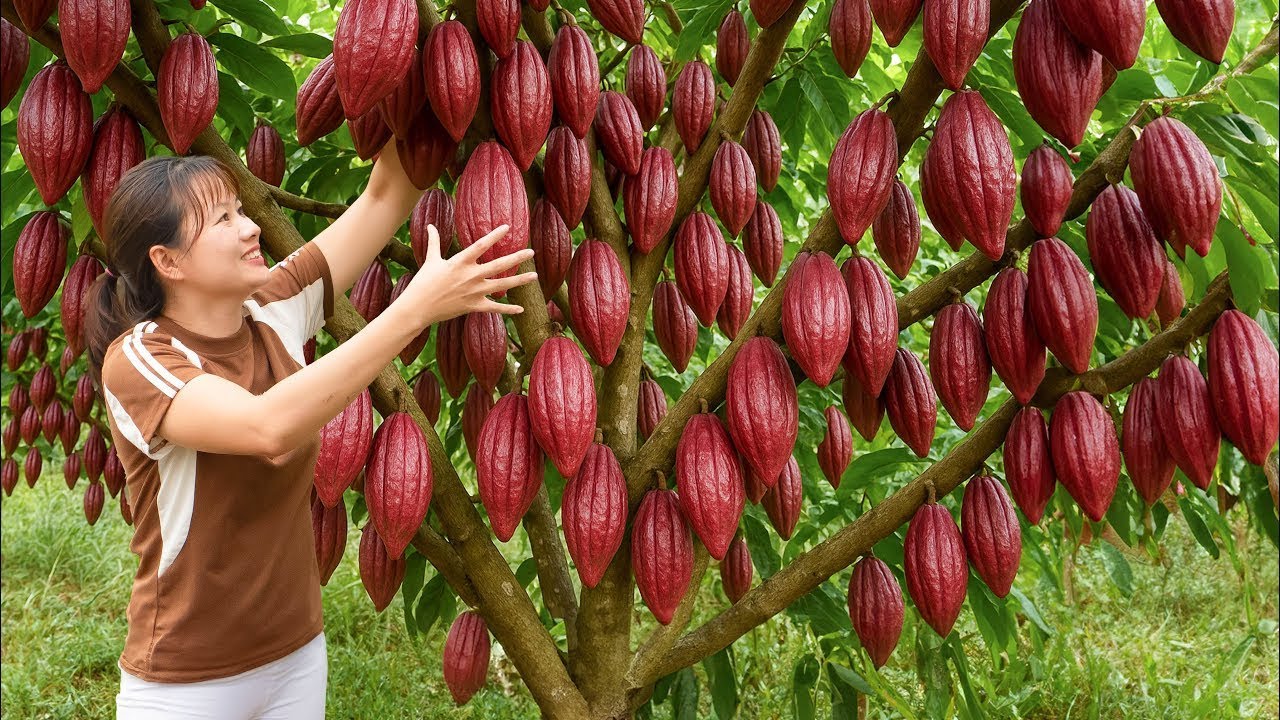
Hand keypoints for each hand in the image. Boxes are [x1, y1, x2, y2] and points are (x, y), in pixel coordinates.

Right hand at [402, 224, 537, 325]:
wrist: (418, 307)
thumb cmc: (423, 282)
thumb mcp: (430, 260)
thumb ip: (434, 242)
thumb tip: (430, 226)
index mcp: (460, 262)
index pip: (481, 245)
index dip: (495, 235)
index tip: (507, 227)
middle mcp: (470, 276)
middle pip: (499, 265)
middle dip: (517, 258)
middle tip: (532, 252)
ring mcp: (474, 292)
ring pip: (502, 286)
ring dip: (520, 281)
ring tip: (535, 276)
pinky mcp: (474, 306)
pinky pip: (495, 308)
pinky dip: (508, 310)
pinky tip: (521, 309)